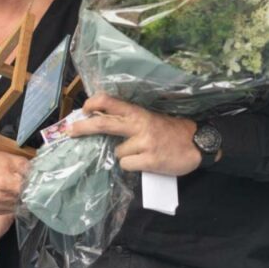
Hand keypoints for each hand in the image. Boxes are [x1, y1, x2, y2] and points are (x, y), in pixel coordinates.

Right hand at [0, 143, 30, 213]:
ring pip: (16, 207)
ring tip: (14, 188)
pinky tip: (9, 194)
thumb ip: (29, 170)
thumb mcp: (16, 159)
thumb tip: (39, 179)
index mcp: (3, 183)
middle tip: (22, 184)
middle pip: (22, 200)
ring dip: (18, 200)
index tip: (33, 183)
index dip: (32, 188)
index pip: (27, 192)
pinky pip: (8, 211)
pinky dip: (11, 204)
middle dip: (25, 193)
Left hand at [69, 93, 201, 175]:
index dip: (94, 103)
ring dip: (125, 155)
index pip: (111, 101)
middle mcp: (139, 125)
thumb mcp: (149, 119)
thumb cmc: (170, 131)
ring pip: (117, 152)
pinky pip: (127, 165)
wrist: (198, 143)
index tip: (84, 109)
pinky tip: (146, 162)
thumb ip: (129, 120)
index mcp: (138, 113)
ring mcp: (144, 143)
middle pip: (104, 123)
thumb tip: (100, 121)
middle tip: (70, 131)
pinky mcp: (150, 160)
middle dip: (83, 127)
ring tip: (142, 153)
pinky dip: (133, 166)